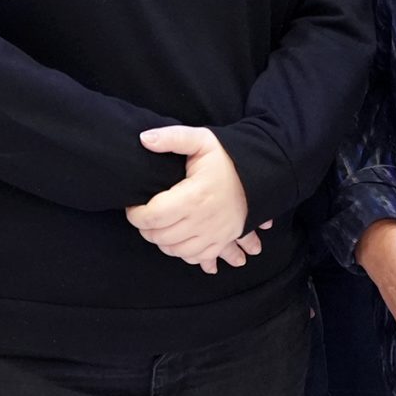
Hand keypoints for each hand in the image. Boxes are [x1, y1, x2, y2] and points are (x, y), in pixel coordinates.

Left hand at [124, 126, 252, 271]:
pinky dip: (182, 253)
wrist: (262, 172)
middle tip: (143, 214)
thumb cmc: (228, 156)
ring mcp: (214, 234)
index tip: (133, 205)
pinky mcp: (222, 240)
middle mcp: (203, 220)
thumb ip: (171, 137)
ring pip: (175, 251)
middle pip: (160, 236)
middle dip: (144, 228)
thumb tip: (143, 139)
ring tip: (158, 225)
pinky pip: (195, 258)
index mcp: (193, 196)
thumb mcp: (201, 139)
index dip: (135, 214)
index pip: (152, 216)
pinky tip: (178, 240)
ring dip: (161, 241)